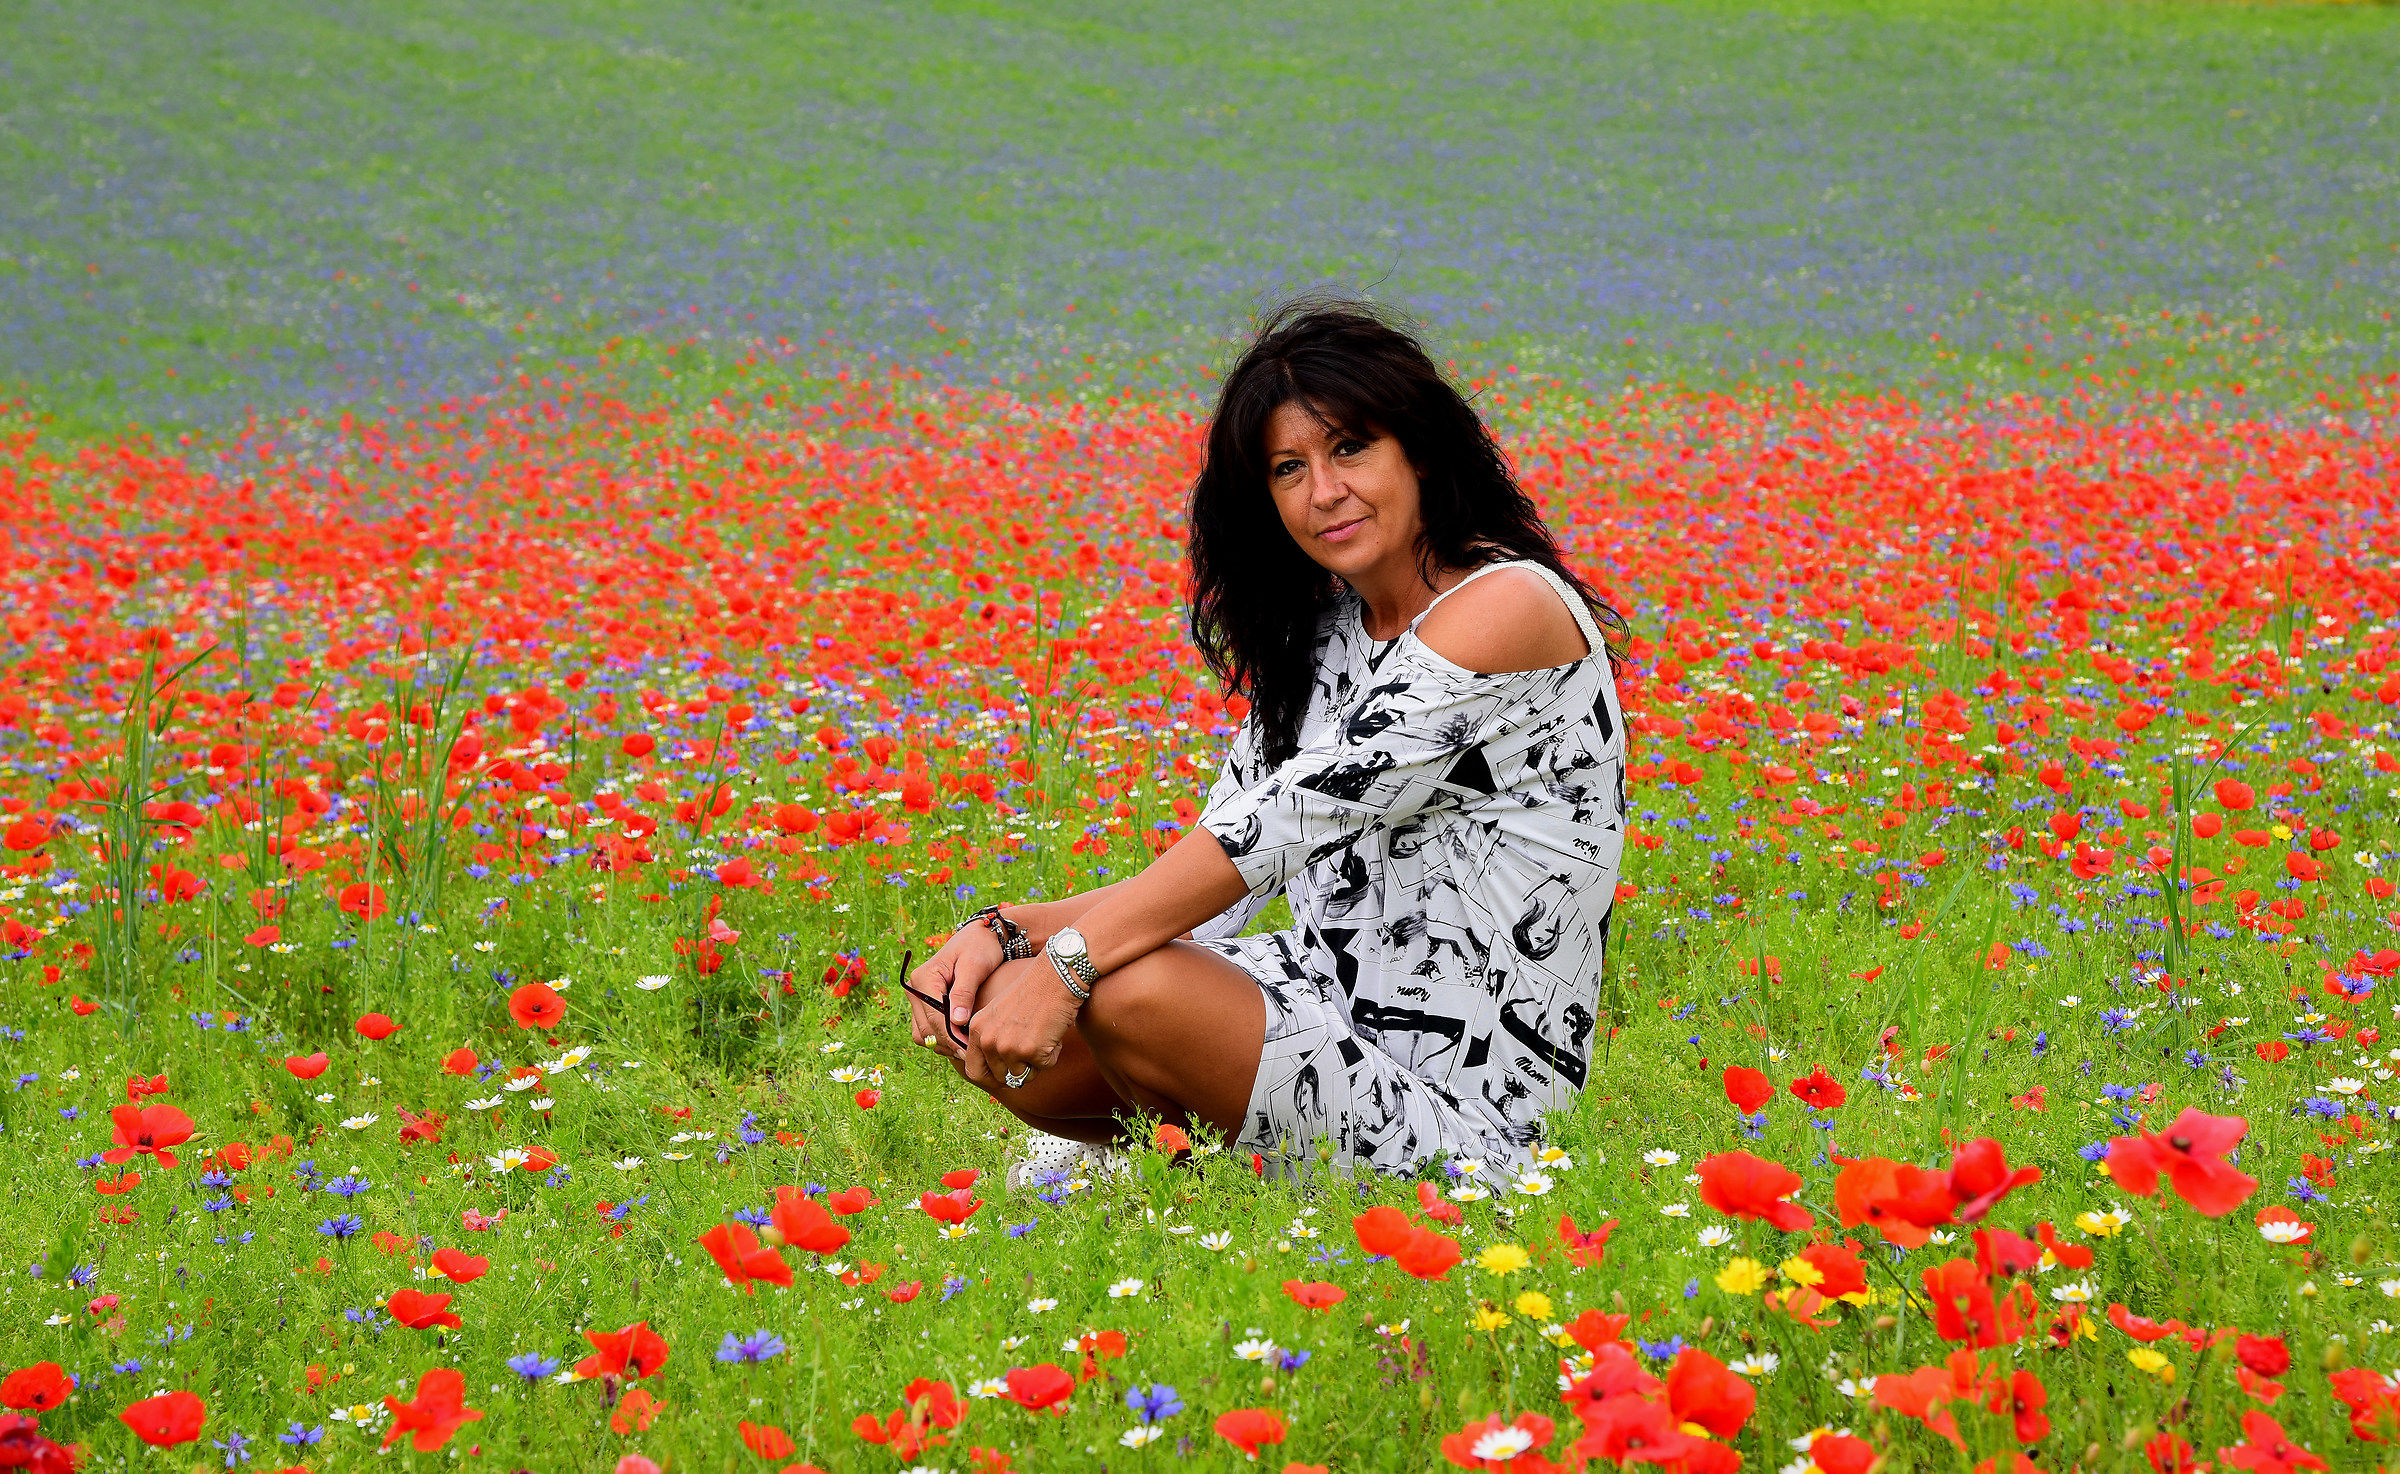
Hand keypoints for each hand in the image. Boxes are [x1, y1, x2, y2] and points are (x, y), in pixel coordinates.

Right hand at [906, 924, 1004, 1059]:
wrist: (980, 936)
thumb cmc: (980, 948)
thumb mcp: (974, 966)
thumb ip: (964, 993)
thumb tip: (957, 1022)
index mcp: (924, 978)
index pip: (934, 1017)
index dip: (951, 1037)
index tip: (970, 1050)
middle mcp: (915, 988)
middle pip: (925, 1029)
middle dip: (947, 1044)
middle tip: (971, 1054)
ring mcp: (918, 997)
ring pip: (923, 1033)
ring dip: (942, 1044)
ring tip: (967, 1050)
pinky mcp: (925, 1003)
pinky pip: (926, 1029)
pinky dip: (941, 1039)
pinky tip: (961, 1041)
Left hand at [962, 955, 1083, 1089]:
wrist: (1054, 977)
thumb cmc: (1032, 993)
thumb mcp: (998, 1013)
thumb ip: (991, 1039)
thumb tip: (999, 1074)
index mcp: (977, 1030)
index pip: (974, 1072)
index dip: (990, 1079)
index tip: (1004, 1077)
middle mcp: (989, 1040)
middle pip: (1001, 1078)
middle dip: (1018, 1071)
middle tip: (1032, 1052)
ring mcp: (1008, 1047)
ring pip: (1023, 1076)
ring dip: (1037, 1063)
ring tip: (1042, 1037)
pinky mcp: (1031, 1050)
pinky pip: (1044, 1066)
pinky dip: (1052, 1054)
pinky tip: (1052, 1033)